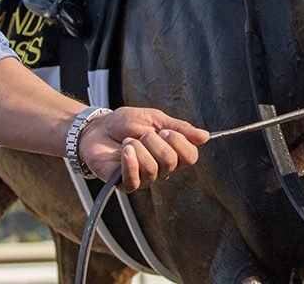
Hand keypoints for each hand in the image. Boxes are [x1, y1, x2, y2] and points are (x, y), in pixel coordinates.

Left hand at [78, 106, 209, 191]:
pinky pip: (135, 180)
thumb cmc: (126, 123)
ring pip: (153, 169)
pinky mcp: (124, 183)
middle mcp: (161, 168)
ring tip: (128, 141)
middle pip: (171, 161)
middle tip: (142, 134)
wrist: (98, 128)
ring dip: (139, 149)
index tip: (165, 130)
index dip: (180, 143)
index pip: (190, 157)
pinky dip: (130, 162)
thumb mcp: (156, 119)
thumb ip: (180, 128)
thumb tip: (205, 136)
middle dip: (155, 142)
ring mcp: (143, 178)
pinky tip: (125, 150)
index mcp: (172, 152)